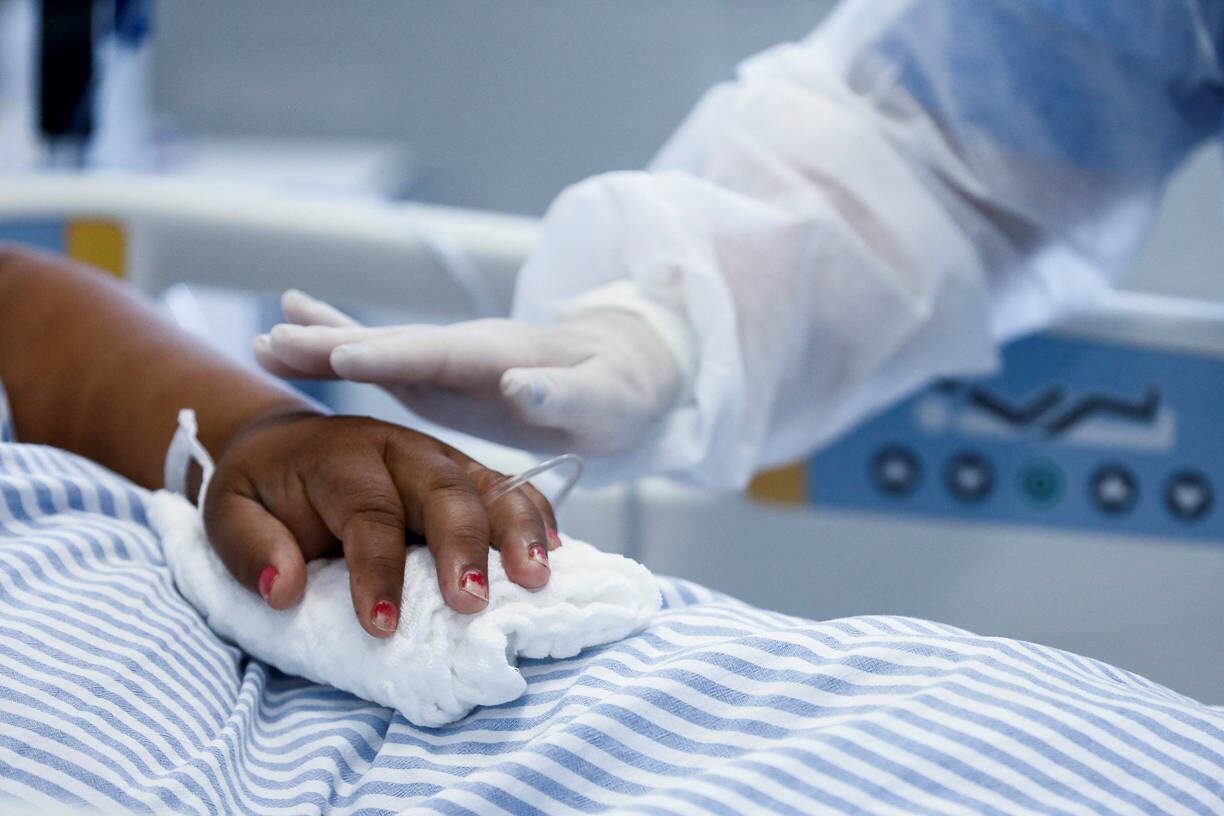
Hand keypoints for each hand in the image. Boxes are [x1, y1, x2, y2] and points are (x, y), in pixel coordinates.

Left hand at [202, 409, 557, 637]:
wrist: (286, 442)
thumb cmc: (261, 488)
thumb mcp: (226, 513)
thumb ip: (248, 548)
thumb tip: (284, 588)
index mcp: (338, 456)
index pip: (366, 512)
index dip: (376, 570)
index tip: (382, 625)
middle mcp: (397, 448)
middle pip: (441, 489)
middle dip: (462, 547)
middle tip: (472, 604)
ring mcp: (437, 455)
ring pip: (486, 483)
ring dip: (516, 530)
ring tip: (537, 578)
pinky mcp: (462, 470)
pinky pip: (507, 485)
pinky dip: (534, 514)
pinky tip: (555, 550)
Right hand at [253, 290, 682, 455]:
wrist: (621, 372)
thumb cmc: (619, 390)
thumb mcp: (603, 398)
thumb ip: (561, 392)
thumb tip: (516, 384)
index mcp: (498, 355)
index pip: (438, 352)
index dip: (392, 353)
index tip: (343, 355)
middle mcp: (461, 351)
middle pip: (390, 344)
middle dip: (333, 343)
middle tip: (270, 343)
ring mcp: (446, 364)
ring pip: (376, 349)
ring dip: (320, 345)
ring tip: (262, 342)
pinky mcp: (439, 381)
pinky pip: (382, 364)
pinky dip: (340, 352)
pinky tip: (298, 341)